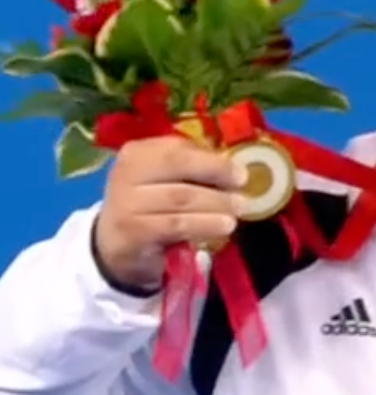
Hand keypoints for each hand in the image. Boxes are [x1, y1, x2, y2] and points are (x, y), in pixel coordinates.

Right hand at [93, 136, 247, 292]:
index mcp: (136, 153)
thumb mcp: (162, 182)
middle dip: (216, 176)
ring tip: (238, 211)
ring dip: (215, 204)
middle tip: (243, 192)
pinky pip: (176, 225)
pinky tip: (222, 227)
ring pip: (180, 197)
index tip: (240, 173)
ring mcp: (127, 203)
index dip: (211, 159)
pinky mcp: (134, 232)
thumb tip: (233, 170)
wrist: (114, 245)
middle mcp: (126, 173)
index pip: (176, 148)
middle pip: (177, 167)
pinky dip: (204, 224)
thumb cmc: (148, 208)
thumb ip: (190, 170)